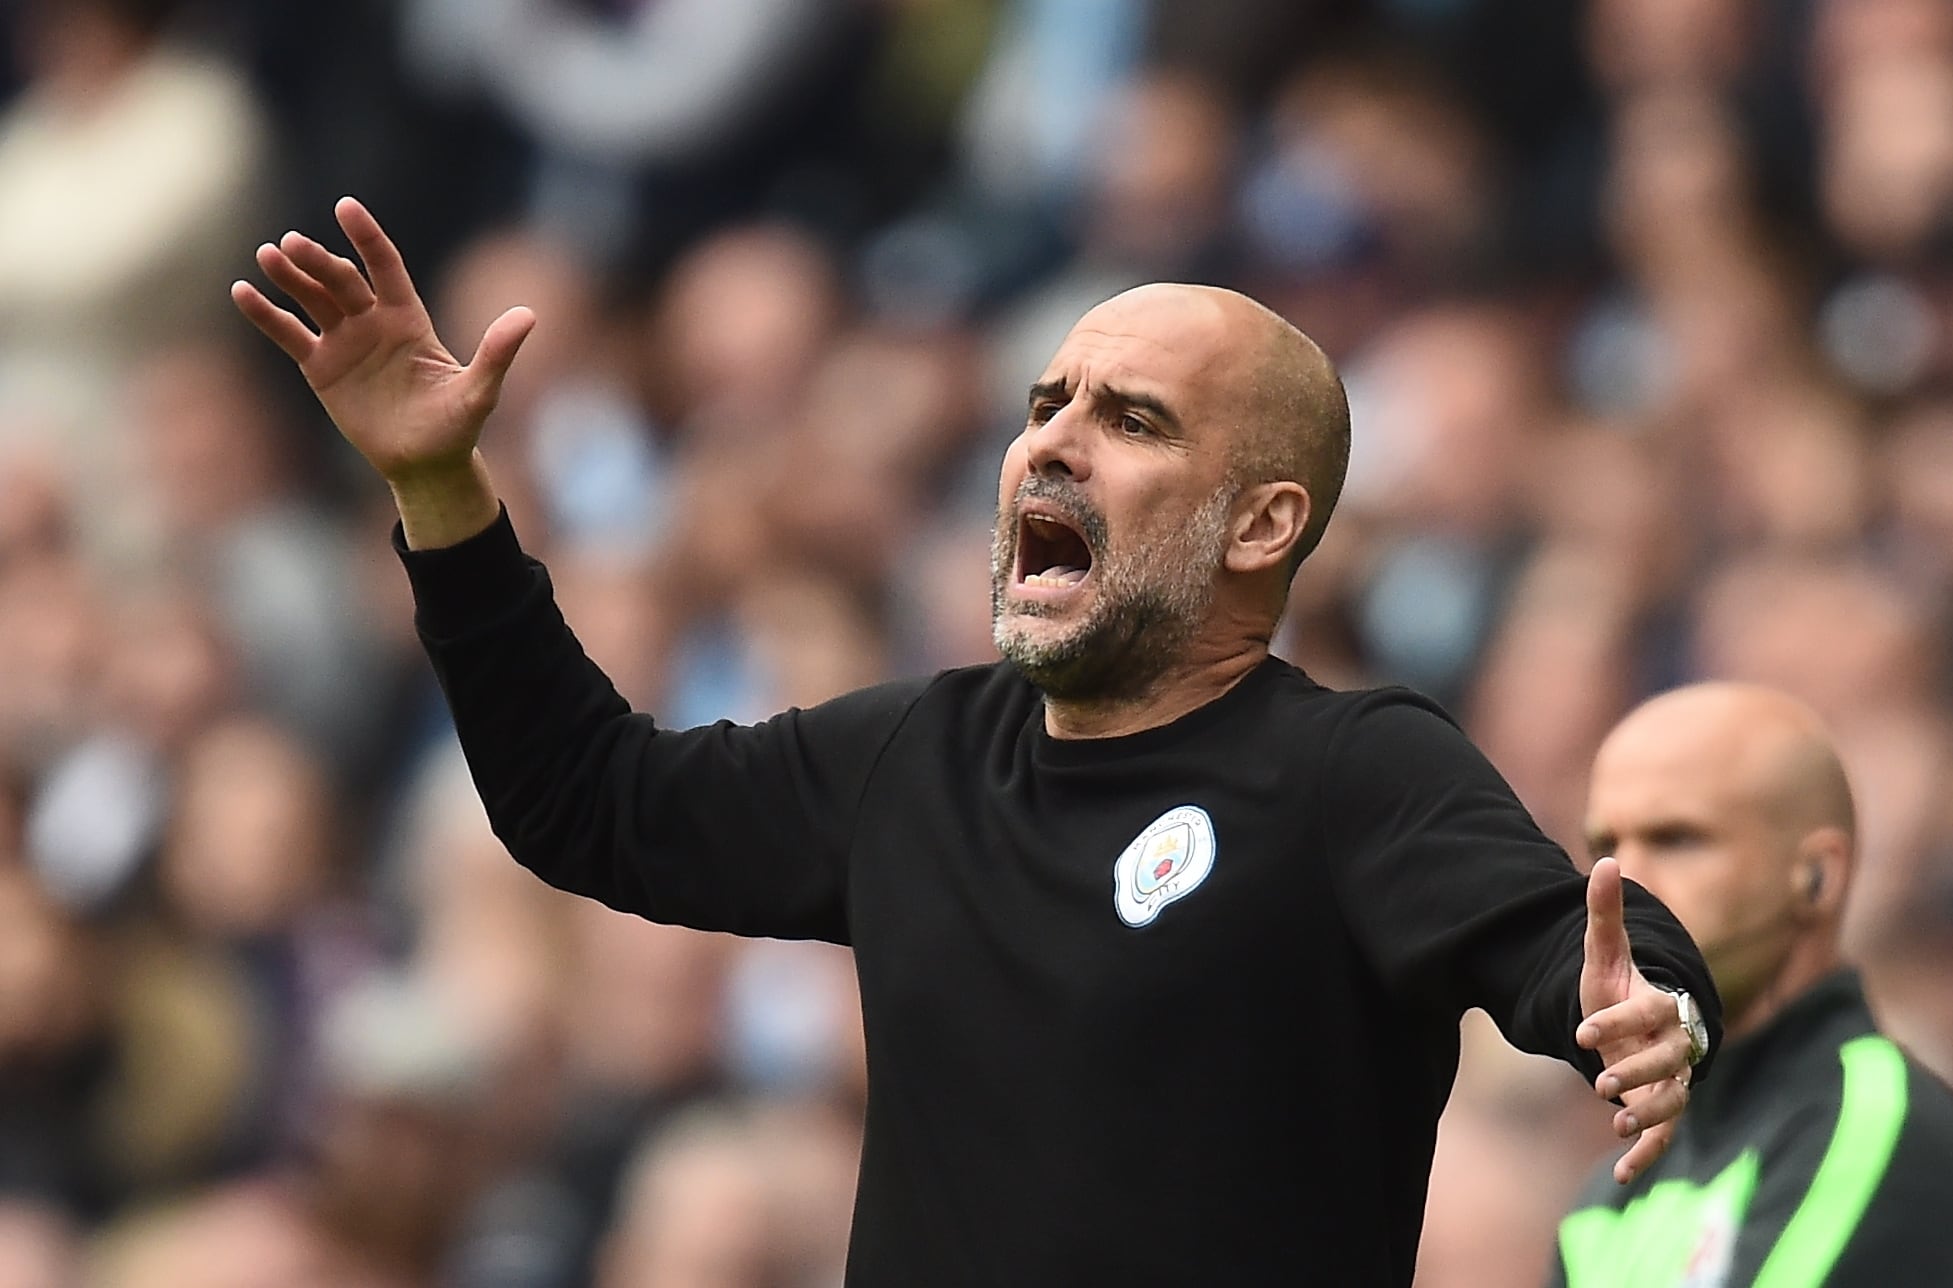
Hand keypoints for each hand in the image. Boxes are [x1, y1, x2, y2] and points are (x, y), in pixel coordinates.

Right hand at [230, 197, 534, 487]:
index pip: (385, 266)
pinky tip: (242, 293)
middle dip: (318, 261)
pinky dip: (266, 315)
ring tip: (267, 255)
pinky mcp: (321, 367)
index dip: (367, 238)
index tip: (346, 207)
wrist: (425, 463)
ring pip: (312, 300)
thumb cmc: (456, 425)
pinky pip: (289, 335)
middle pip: (341, 280)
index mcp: (409, 318)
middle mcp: (374, 321)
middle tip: (292, 244)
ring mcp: (345, 341)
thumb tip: (529, 314)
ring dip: (289, 278)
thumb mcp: (480, 391)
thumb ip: (497, 352)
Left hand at [1577, 857, 1696, 1184]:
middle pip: (1667, 1061)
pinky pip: (1664, 1135)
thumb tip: (1604, 861)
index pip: (1645, 1013)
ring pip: (1672, 1100)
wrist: (1632, 1024)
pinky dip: (1647, 1155)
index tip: (1582, 1031)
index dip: (1617, 1022)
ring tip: (1617, 1125)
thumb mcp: (1603, 954)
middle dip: (1637, 1072)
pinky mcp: (1663, 1108)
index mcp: (1659, 1005)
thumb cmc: (1619, 987)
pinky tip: (1622, 1177)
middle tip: (1600, 1083)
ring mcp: (1671, 1078)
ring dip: (1649, 1116)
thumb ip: (1604, 915)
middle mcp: (1673, 1044)